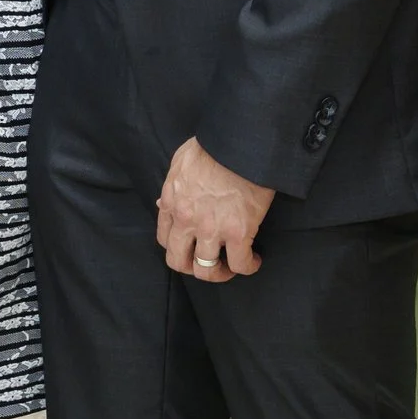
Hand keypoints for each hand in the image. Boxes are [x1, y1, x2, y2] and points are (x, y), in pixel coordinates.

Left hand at [155, 136, 273, 282]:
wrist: (238, 146)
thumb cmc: (211, 148)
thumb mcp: (179, 163)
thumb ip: (171, 187)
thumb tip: (164, 204)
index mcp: (171, 203)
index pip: (164, 240)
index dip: (178, 247)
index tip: (192, 246)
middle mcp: (186, 221)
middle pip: (179, 262)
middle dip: (192, 267)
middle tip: (209, 263)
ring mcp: (211, 229)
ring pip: (207, 270)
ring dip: (220, 273)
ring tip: (232, 265)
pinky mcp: (238, 233)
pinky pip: (240, 264)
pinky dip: (248, 267)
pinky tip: (254, 260)